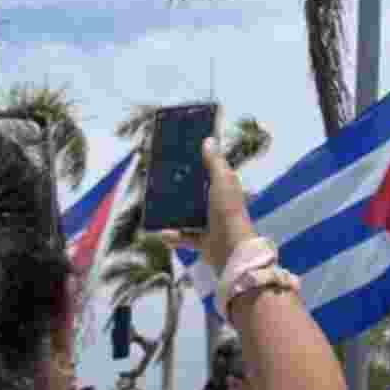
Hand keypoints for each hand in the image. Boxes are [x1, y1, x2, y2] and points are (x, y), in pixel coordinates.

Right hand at [156, 138, 256, 272]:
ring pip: (187, 215)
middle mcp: (217, 204)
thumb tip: (209, 140)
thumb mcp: (222, 182)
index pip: (209, 172)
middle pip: (195, 193)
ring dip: (173, 214)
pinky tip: (163, 234)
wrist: (231, 249)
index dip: (196, 165)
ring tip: (157, 210)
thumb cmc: (228, 212)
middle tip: (161, 183)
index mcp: (224, 187)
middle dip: (179, 190)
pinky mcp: (203, 240)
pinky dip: (174, 236)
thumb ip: (215, 162)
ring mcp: (210, 223)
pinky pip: (184, 236)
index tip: (179, 159)